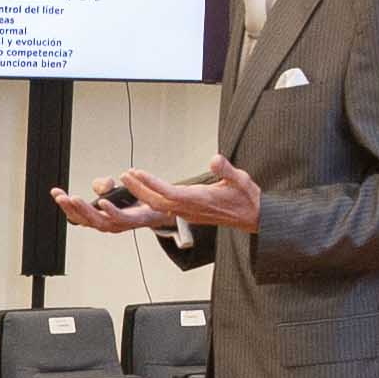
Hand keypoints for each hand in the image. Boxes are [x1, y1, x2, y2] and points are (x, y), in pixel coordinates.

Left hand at [119, 157, 262, 231]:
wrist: (253, 218)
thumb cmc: (247, 198)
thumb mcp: (241, 180)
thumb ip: (226, 170)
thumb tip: (214, 159)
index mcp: (200, 200)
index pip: (170, 193)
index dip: (151, 184)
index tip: (137, 173)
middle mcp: (191, 209)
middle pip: (158, 201)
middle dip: (139, 189)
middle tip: (125, 175)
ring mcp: (189, 213)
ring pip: (160, 206)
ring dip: (143, 194)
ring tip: (130, 179)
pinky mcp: (190, 214)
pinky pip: (165, 209)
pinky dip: (152, 200)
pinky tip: (145, 191)